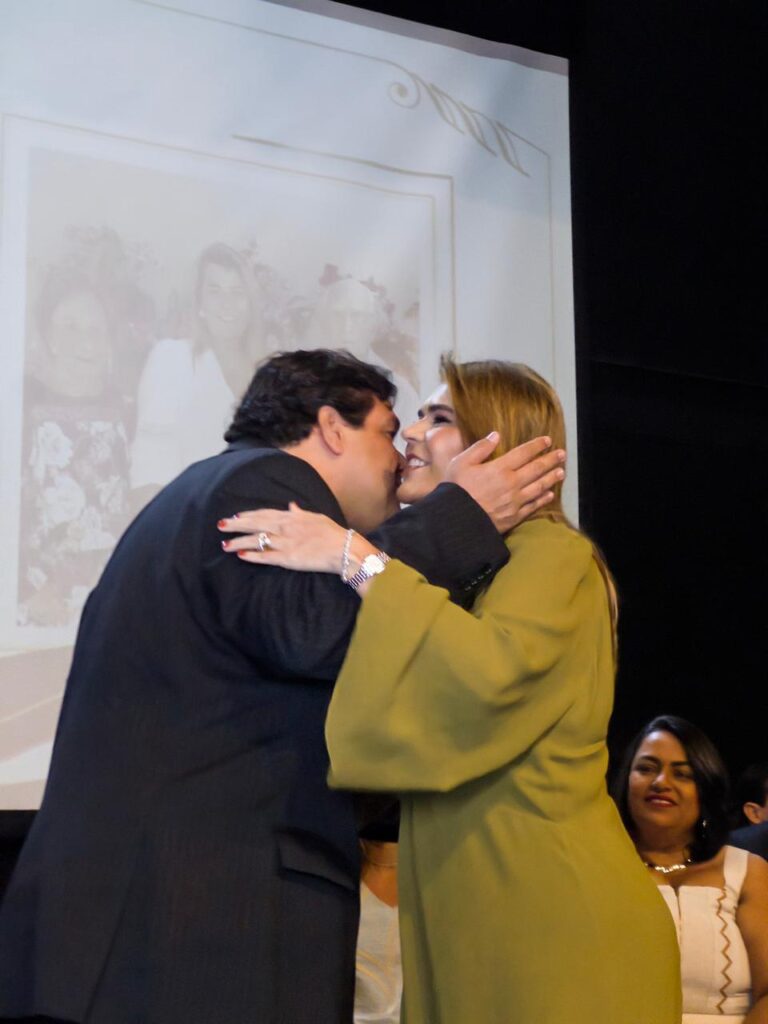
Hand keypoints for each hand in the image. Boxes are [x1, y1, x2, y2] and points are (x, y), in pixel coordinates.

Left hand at [218, 504, 372, 573]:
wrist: (344, 549)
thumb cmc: (334, 533)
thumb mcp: (317, 518)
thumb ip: (300, 512)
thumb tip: (292, 505)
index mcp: (292, 517)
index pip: (264, 513)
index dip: (248, 515)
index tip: (235, 515)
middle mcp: (285, 527)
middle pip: (255, 524)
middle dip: (236, 524)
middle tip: (220, 525)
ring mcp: (286, 543)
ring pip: (256, 540)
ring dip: (238, 541)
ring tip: (224, 545)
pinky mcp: (288, 558)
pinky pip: (266, 556)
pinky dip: (252, 555)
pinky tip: (240, 555)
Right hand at [446, 433, 565, 532]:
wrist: (455, 522)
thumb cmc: (455, 490)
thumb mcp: (461, 463)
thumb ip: (480, 448)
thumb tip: (496, 435)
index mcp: (499, 468)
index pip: (523, 453)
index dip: (537, 445)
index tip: (547, 440)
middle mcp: (511, 483)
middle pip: (536, 469)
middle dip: (551, 460)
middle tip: (562, 454)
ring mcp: (515, 501)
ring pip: (539, 487)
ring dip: (551, 478)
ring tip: (561, 472)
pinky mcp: (514, 517)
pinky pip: (533, 506)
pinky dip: (543, 499)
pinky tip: (550, 495)